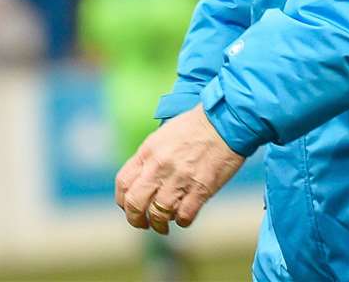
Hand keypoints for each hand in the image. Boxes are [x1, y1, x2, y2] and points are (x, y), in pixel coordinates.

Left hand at [115, 105, 244, 233]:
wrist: (226, 122)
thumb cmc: (196, 126)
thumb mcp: (163, 135)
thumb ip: (149, 158)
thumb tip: (141, 181)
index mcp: (148, 152)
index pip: (123, 183)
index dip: (123, 201)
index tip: (129, 207)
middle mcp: (159, 167)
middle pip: (135, 204)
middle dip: (136, 219)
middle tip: (143, 224)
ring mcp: (179, 179)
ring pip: (158, 215)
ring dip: (160, 224)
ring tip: (164, 225)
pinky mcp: (200, 190)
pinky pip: (184, 216)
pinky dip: (182, 221)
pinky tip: (184, 215)